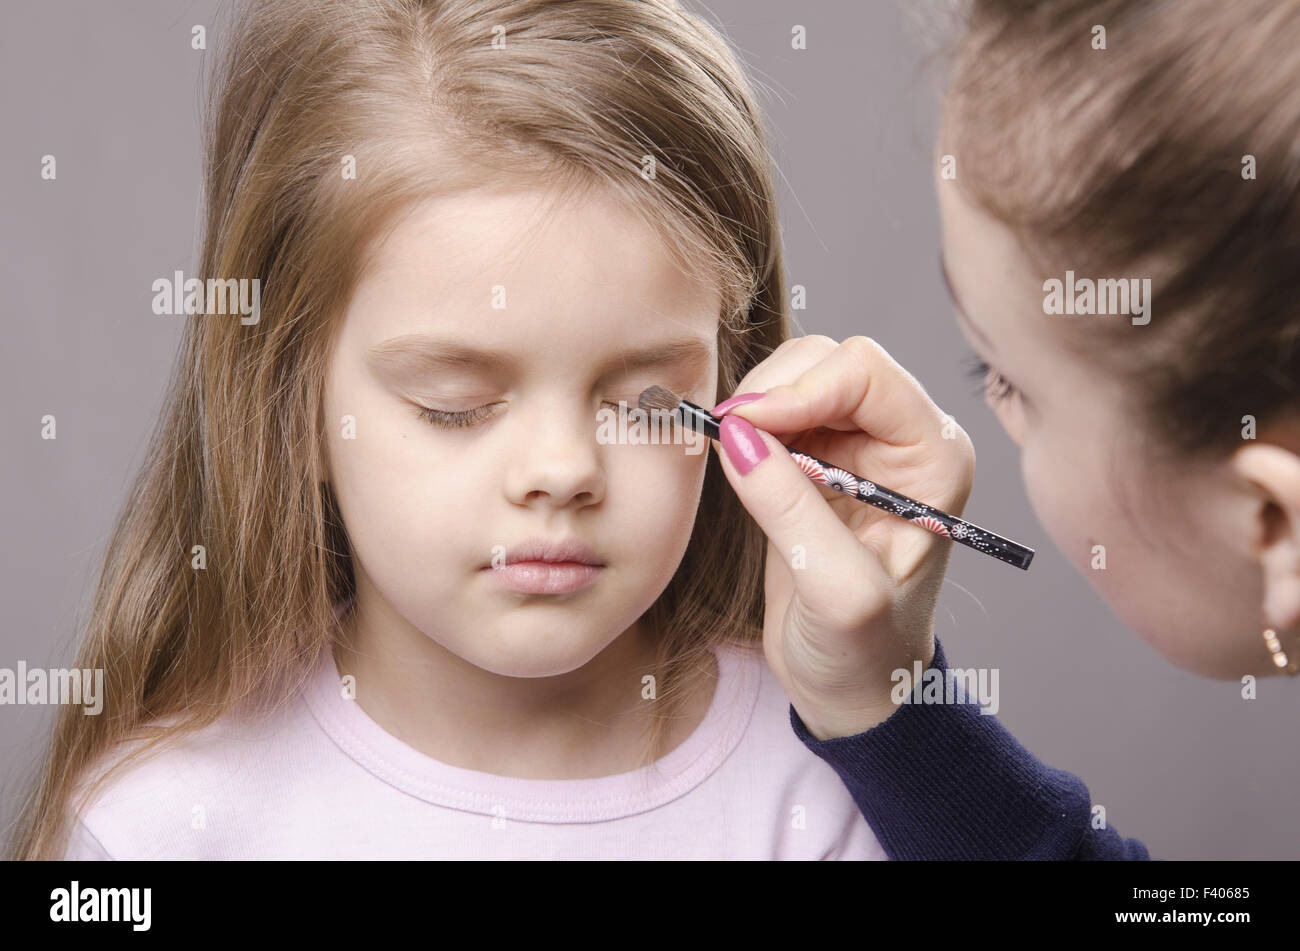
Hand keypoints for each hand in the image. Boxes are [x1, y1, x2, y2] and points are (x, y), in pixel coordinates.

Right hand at [710, 335, 975, 739]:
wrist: (854, 688)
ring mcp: (860, 447)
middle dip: (773, 391)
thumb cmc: (866, 654)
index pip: (866, 373)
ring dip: (756, 406)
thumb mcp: (836, 593)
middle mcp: (904, 440)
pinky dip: (747, 425)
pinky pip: (776, 412)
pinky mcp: (819, 462)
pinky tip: (736, 462)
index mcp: (935, 458)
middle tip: (728, 438)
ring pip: (799, 377)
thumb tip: (736, 435)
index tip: (744, 427)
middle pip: (830, 362)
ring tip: (732, 456)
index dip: (800, 389)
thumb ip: (790, 511)